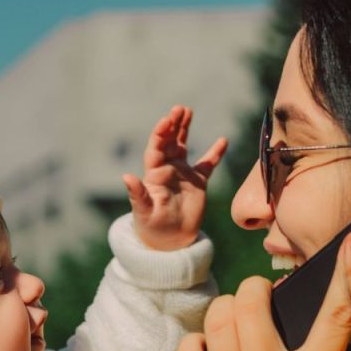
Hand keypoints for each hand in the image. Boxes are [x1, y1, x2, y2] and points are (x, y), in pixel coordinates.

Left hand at [123, 104, 227, 250]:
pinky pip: (207, 164)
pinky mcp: (197, 182)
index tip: (166, 120)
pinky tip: (223, 140)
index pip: (155, 148)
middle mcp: (166, 169)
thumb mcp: (144, 212)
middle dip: (173, 125)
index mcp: (153, 174)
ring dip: (184, 129)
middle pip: (169, 141)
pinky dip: (215, 153)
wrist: (171, 241)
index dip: (160, 133)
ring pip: (183, 146)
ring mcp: (182, 174)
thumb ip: (138, 195)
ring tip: (188, 111)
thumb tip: (126, 177)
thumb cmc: (152, 228)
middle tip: (179, 109)